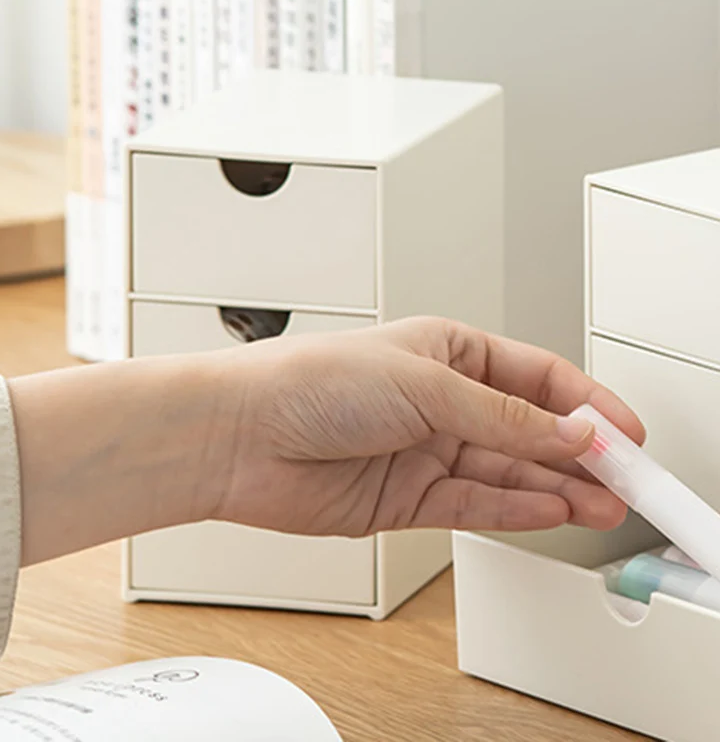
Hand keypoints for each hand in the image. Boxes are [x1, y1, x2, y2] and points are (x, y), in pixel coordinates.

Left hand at [206, 316, 644, 536]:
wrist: (240, 435)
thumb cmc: (309, 381)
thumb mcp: (423, 383)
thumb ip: (502, 416)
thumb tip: (569, 431)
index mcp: (445, 353)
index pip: (534, 377)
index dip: (584, 403)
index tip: (624, 430)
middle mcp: (437, 402)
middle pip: (526, 429)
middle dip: (576, 454)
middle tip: (623, 478)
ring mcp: (423, 451)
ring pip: (506, 472)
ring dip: (554, 487)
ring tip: (599, 503)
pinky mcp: (405, 498)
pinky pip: (473, 504)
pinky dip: (512, 509)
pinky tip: (548, 511)